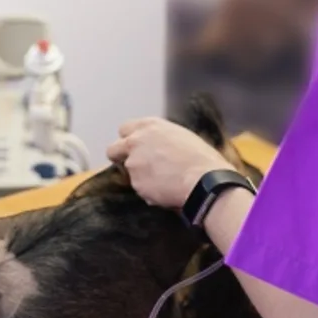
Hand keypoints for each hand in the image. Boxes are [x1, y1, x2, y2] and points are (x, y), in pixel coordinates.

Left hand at [106, 117, 232, 209]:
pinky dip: (150, 192)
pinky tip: (167, 191)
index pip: (125, 129)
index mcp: (149, 126)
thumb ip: (160, 138)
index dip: (129, 140)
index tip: (134, 148)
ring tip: (165, 181)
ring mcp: (134, 163)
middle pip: (113, 149)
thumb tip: (157, 146)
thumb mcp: (181, 136)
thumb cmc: (201, 158)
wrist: (204, 180)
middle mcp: (136, 141)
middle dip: (120, 157)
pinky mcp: (136, 183)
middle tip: (136, 166)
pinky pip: (141, 189)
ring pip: (129, 172)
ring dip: (141, 177)